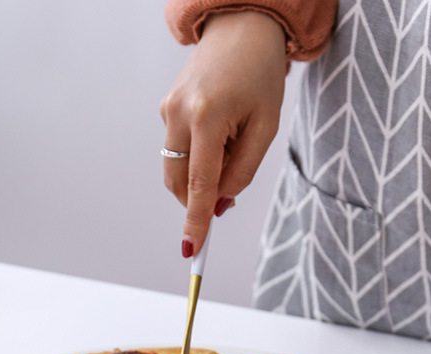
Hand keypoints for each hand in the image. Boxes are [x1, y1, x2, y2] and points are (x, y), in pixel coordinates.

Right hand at [160, 11, 286, 256]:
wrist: (241, 27)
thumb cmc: (260, 74)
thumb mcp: (265, 127)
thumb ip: (243, 171)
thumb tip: (220, 204)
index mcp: (207, 116)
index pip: (200, 184)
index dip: (197, 220)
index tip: (191, 249)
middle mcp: (179, 113)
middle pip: (181, 183)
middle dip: (202, 197)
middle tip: (230, 183)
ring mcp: (167, 111)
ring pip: (177, 170)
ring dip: (202, 175)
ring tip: (229, 144)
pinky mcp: (165, 109)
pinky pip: (178, 151)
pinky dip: (197, 158)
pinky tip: (218, 133)